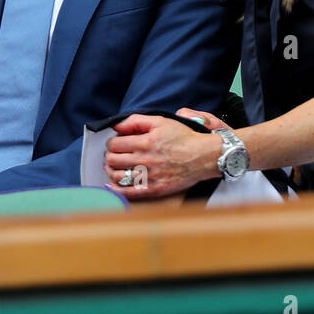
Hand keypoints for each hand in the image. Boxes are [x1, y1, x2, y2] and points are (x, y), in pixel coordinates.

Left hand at [104, 108, 225, 199]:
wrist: (203, 156)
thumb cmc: (183, 138)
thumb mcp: (160, 121)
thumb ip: (136, 121)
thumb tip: (116, 125)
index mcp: (145, 142)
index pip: (114, 144)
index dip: (112, 142)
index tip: (116, 143)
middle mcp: (144, 160)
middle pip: (112, 160)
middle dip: (110, 155)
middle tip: (114, 154)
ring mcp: (148, 176)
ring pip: (116, 176)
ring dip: (111, 170)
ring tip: (115, 166)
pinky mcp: (154, 189)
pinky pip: (128, 192)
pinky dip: (117, 189)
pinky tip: (114, 184)